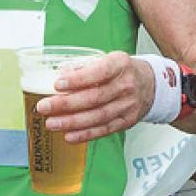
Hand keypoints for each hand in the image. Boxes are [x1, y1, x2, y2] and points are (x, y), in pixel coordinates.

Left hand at [34, 51, 154, 142]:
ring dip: (72, 122)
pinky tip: (69, 135)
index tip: (57, 84)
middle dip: (66, 104)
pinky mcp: (127, 121)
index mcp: (120, 64)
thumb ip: (86, 66)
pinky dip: (85, 134)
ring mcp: (128, 105)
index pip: (99, 72)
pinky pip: (104, 130)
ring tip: (51, 123)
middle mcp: (126, 85)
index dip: (78, 79)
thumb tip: (61, 73)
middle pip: (94, 98)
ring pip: (97, 117)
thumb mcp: (108, 59)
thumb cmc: (122, 71)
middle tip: (44, 107)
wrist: (150, 84)